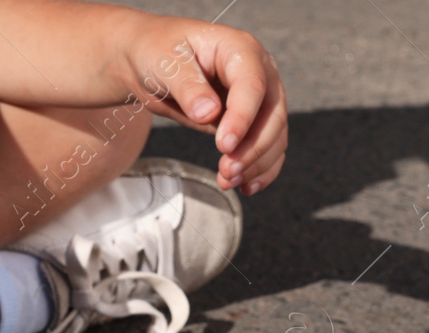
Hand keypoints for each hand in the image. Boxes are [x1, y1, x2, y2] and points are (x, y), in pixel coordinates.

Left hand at [123, 18, 288, 195]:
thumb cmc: (159, 55)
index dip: (242, 118)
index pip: (252, 86)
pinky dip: (260, 170)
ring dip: (256, 164)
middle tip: (226, 171)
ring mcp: (260, 98)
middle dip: (253, 148)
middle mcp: (259, 72)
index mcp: (240, 50)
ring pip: (274, 135)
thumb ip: (187, 86)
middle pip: (272, 114)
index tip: (223, 146)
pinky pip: (269, 148)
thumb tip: (209, 113)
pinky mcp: (253, 121)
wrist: (154, 64)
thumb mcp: (164, 64)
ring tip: (226, 181)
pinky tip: (245, 186)